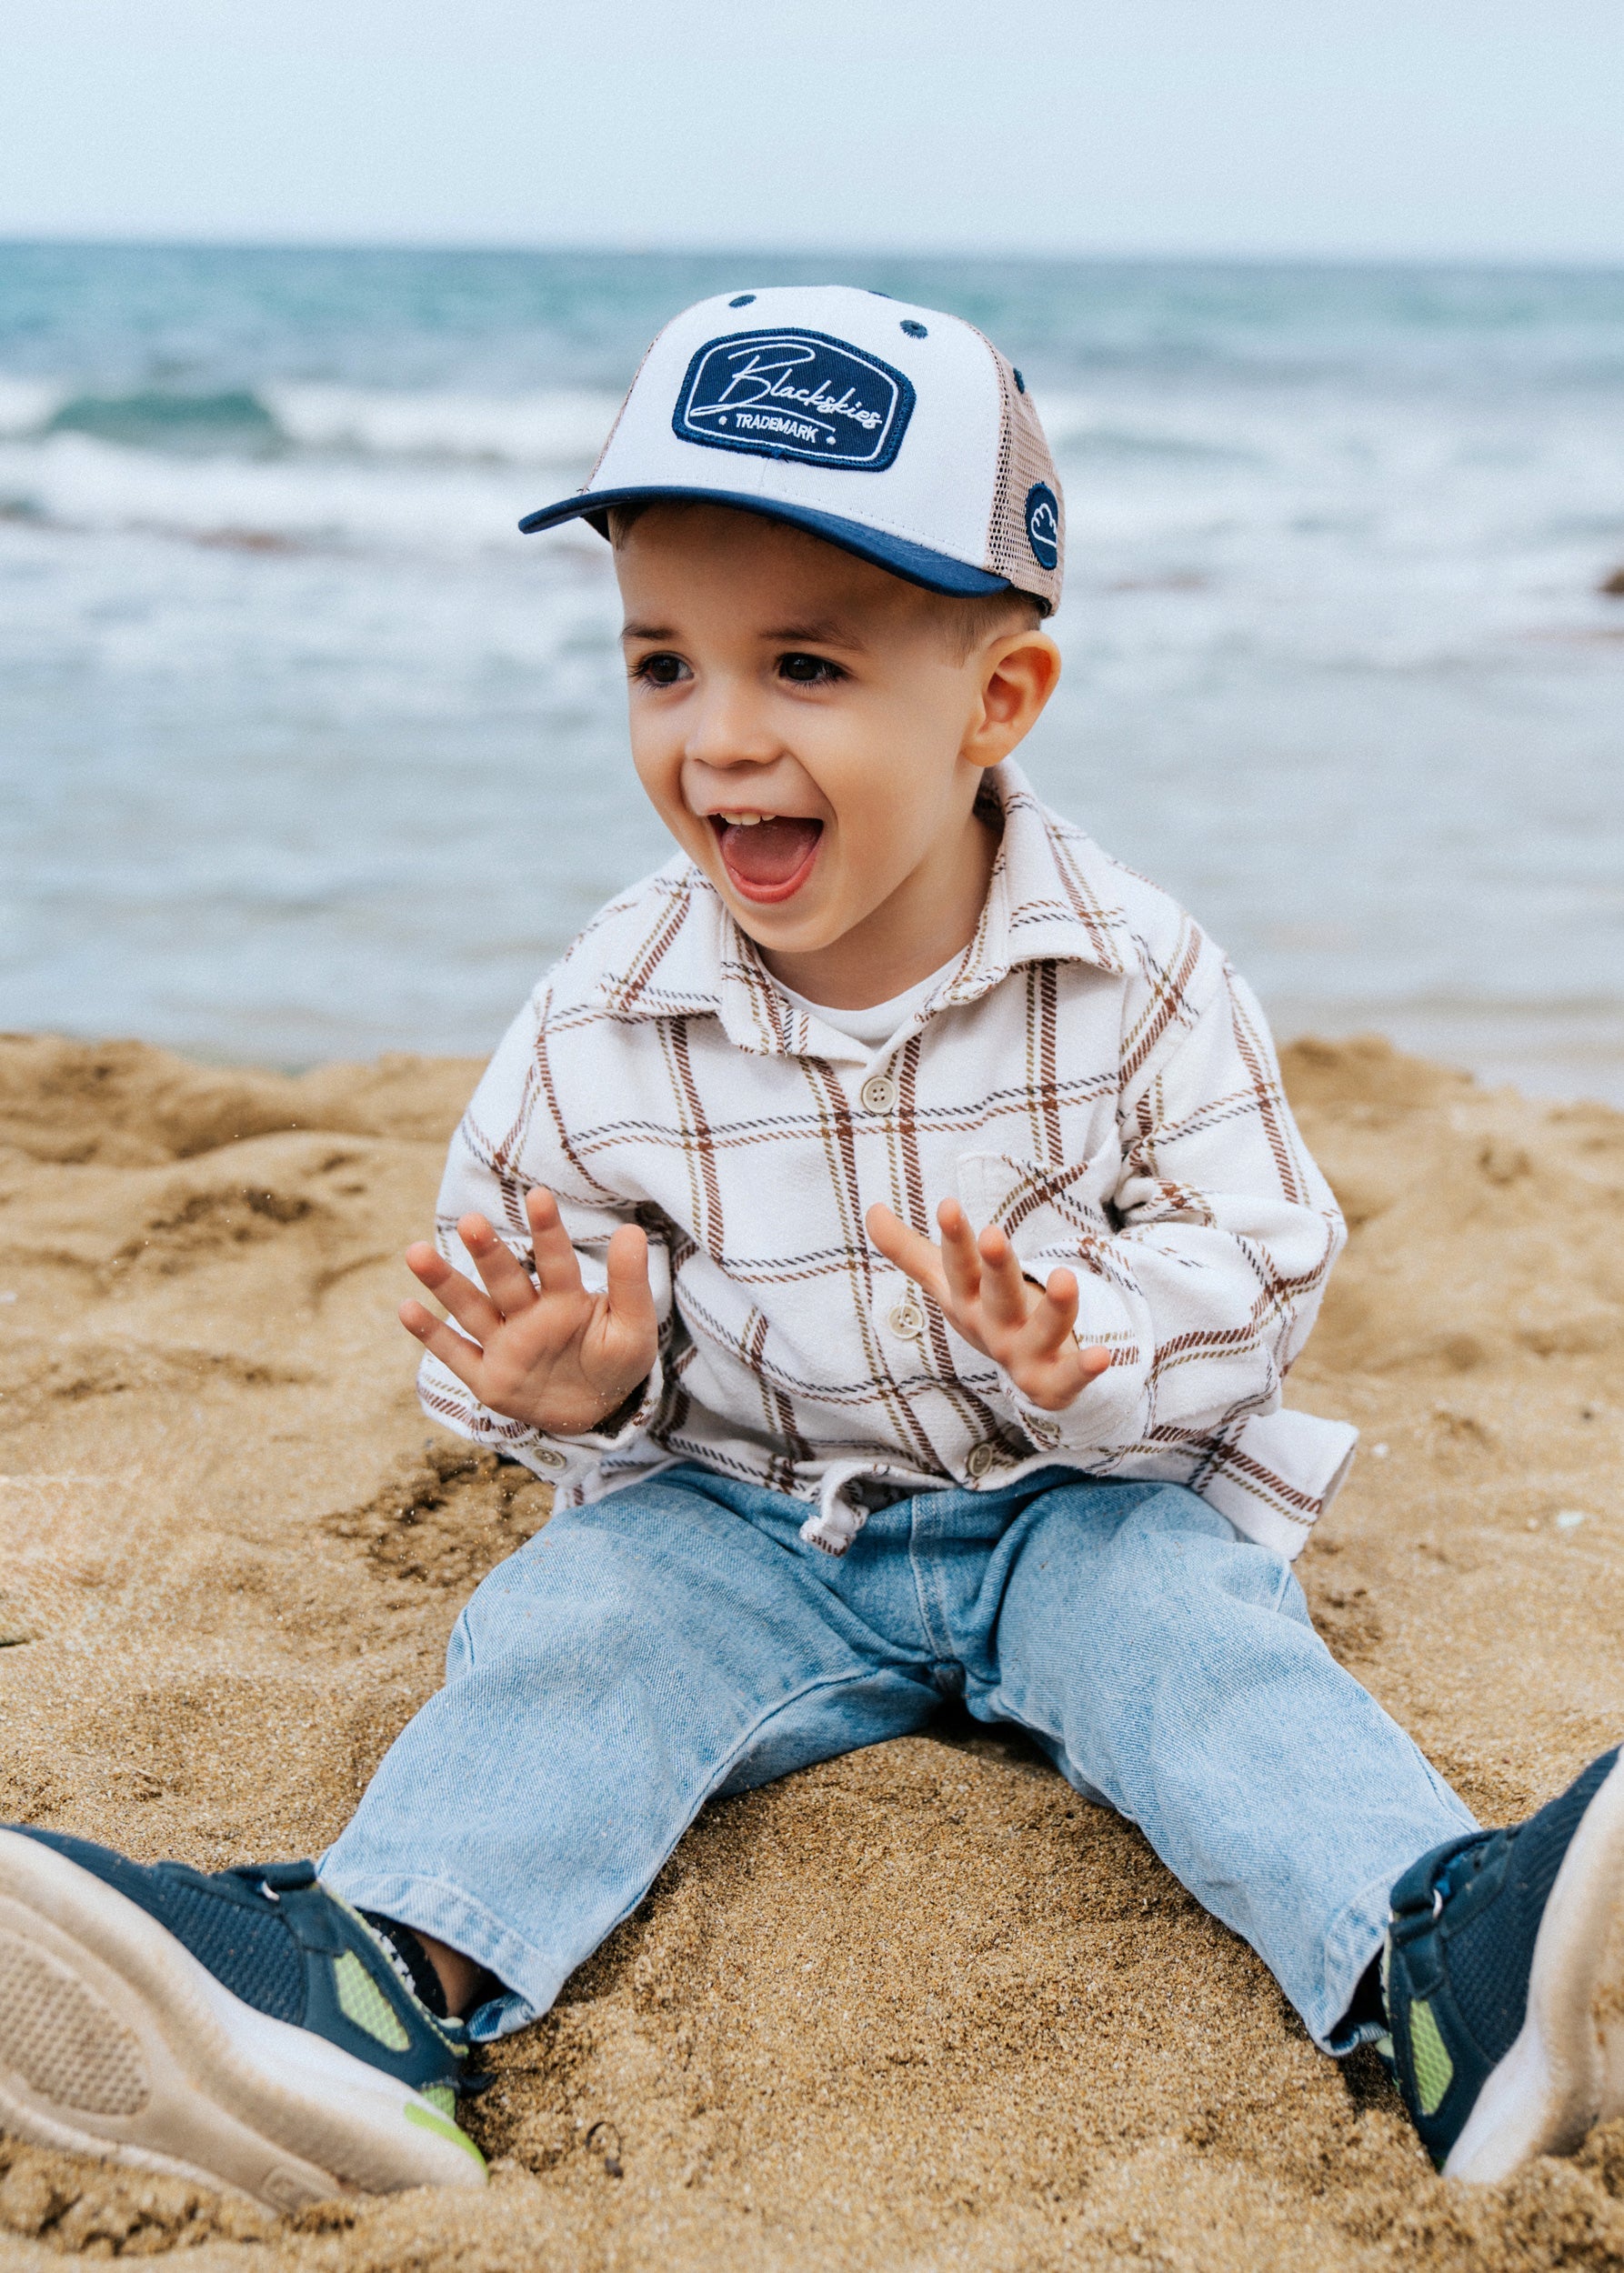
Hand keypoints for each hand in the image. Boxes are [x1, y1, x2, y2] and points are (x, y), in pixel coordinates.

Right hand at [399, 1188, 655, 1435]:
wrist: (596, 1411)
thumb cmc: (615, 1361)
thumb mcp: (633, 1328)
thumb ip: (630, 1284)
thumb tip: (633, 1231)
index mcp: (565, 1300)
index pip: (556, 1262)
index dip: (548, 1231)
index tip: (538, 1196)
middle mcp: (529, 1316)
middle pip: (505, 1281)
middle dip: (487, 1253)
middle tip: (471, 1222)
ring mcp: (506, 1346)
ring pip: (471, 1309)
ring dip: (445, 1282)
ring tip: (416, 1252)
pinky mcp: (489, 1379)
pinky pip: (456, 1354)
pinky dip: (432, 1335)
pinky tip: (406, 1308)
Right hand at [866, 1199, 1110, 1413]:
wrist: (1023, 1375)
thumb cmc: (986, 1315)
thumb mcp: (949, 1283)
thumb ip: (912, 1252)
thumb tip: (870, 1210)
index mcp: (967, 1301)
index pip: (957, 1267)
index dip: (953, 1239)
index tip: (949, 1206)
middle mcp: (992, 1328)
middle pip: (995, 1295)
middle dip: (995, 1267)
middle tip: (994, 1234)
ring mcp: (1023, 1355)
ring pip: (1041, 1331)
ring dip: (1056, 1309)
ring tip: (1068, 1277)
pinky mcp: (1053, 1380)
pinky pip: (1071, 1376)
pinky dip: (1086, 1369)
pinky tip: (1106, 1355)